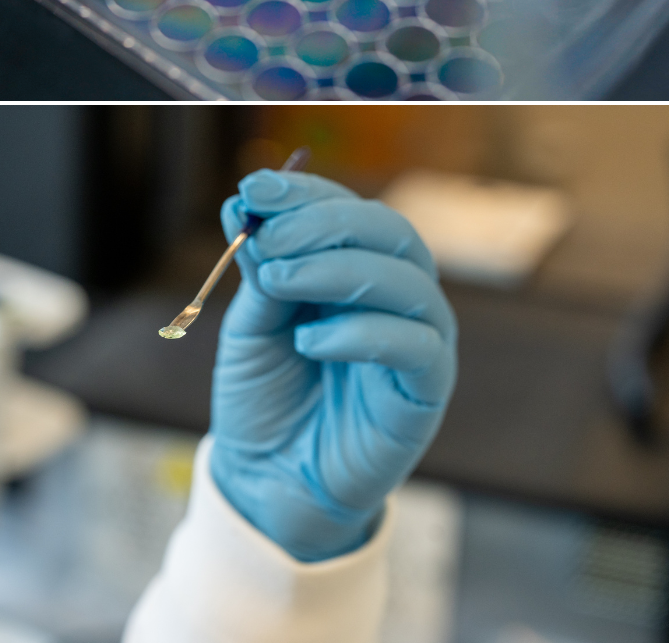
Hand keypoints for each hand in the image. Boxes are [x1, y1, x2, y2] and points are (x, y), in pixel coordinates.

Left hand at [208, 169, 455, 561]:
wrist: (269, 480)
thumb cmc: (266, 398)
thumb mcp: (249, 326)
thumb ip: (258, 271)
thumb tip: (243, 204)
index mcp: (354, 273)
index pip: (348, 212)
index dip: (306, 194)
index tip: (253, 188)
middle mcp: (395, 300)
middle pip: (390, 233)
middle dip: (326, 222)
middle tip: (270, 234)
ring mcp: (417, 343)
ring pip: (408, 281)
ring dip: (337, 268)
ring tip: (278, 280)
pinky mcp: (425, 392)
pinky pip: (416, 347)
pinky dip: (360, 332)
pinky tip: (308, 341)